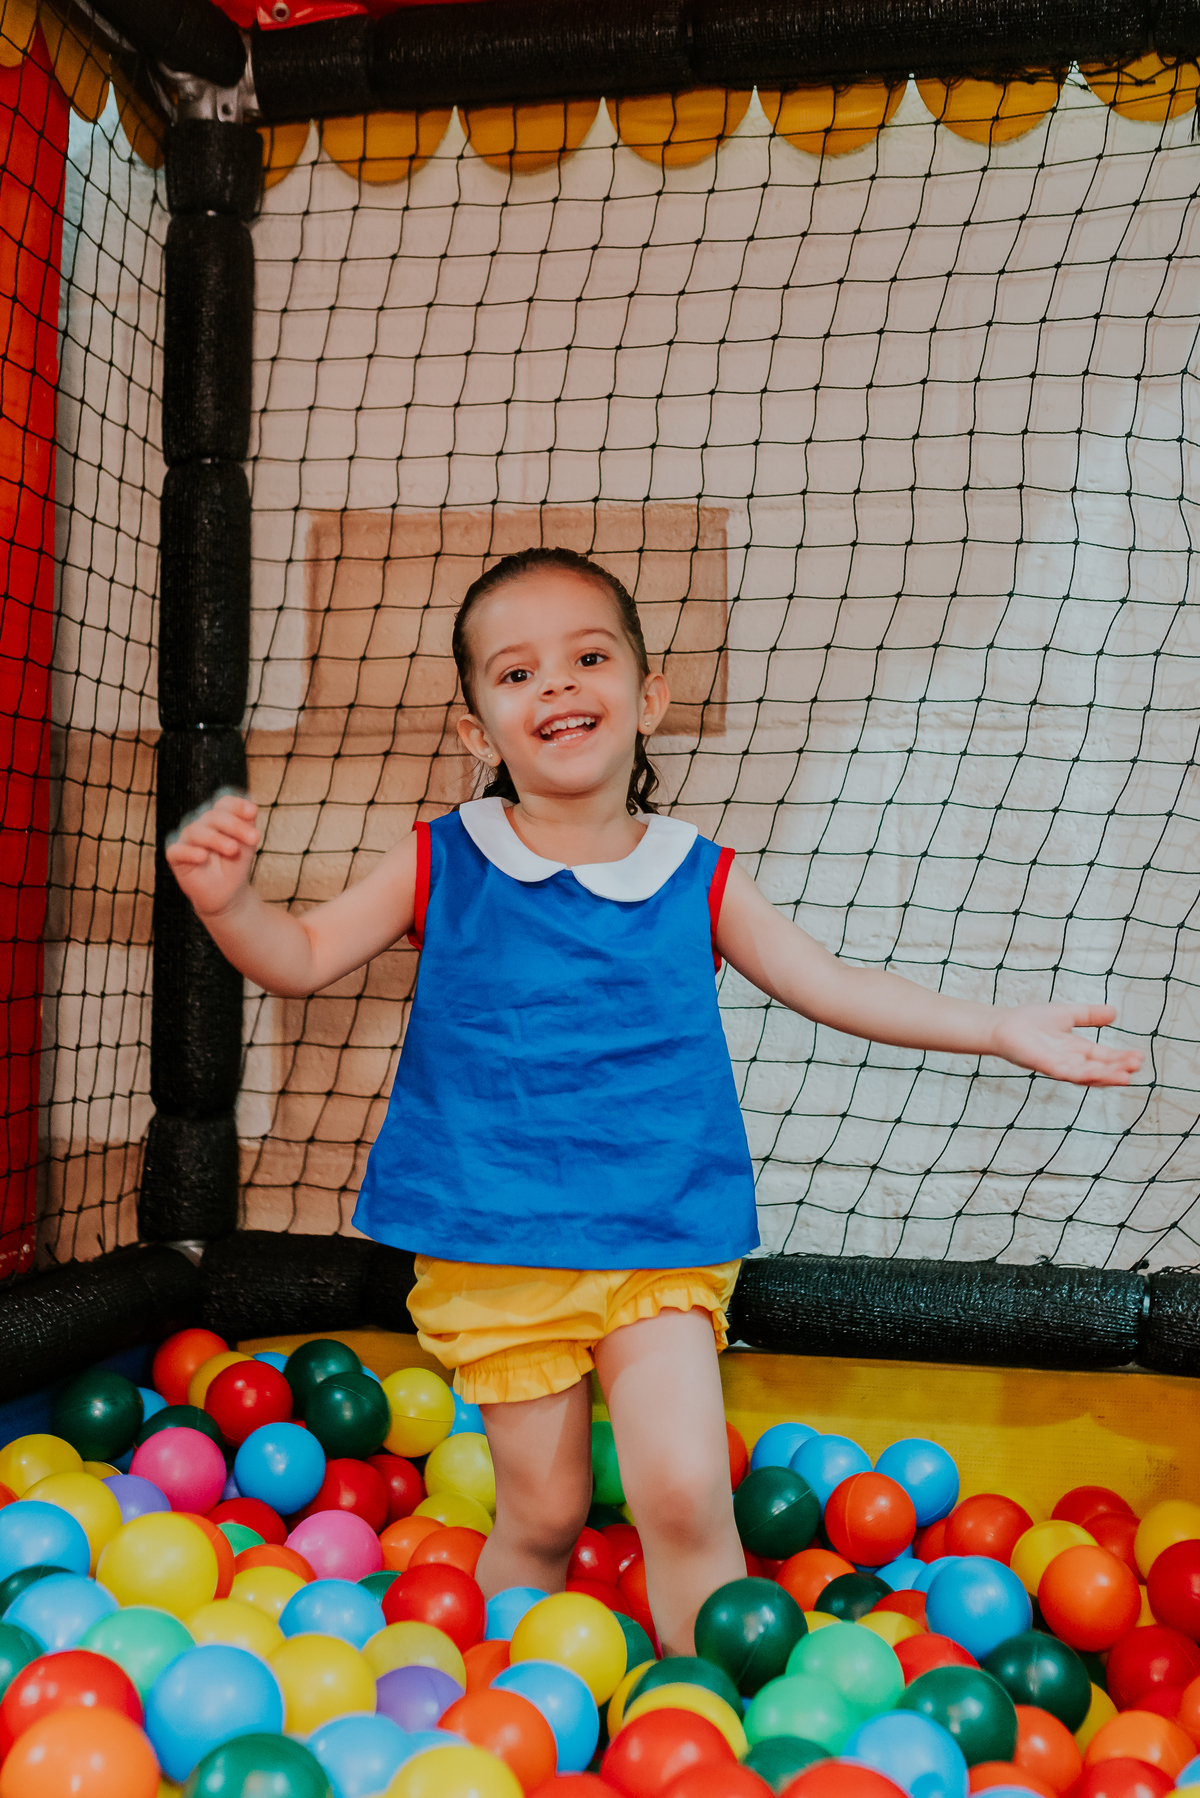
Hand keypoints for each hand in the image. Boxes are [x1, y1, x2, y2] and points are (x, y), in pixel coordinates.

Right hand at [164, 790, 259, 918]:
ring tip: (233, 849)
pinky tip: (202, 856)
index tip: (253, 812)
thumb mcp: (247, 844)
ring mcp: (186, 839)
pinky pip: (177, 850)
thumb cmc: (235, 863)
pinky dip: (189, 852)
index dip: (237, 805)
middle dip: (234, 826)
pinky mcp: (175, 857)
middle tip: (254, 839)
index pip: (224, 804)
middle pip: (213, 816)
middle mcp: (200, 824)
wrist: (227, 891)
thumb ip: (248, 825)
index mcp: (217, 817)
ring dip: (216, 839)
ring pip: (196, 832)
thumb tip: (251, 809)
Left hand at [988, 1002, 1142, 1085]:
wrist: (1001, 1024)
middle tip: (1136, 1067)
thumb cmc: (1030, 1021)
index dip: (1121, 1058)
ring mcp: (1057, 1066)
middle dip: (1117, 1069)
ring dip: (1105, 1076)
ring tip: (1125, 1077)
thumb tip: (1114, 1012)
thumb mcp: (1067, 1015)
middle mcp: (1070, 1061)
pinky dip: (1082, 1074)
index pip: (1103, 1057)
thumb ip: (1089, 1015)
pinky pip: (1066, 1073)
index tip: (1139, 1057)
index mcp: (1076, 1050)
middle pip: (1099, 1069)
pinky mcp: (1044, 1066)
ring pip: (1086, 1075)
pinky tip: (1095, 1073)